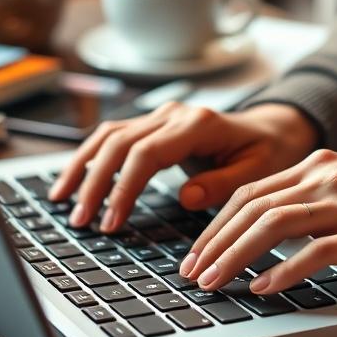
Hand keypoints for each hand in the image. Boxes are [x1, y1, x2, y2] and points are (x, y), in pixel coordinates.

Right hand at [48, 102, 316, 230]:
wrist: (273, 129)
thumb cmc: (268, 153)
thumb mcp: (257, 173)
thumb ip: (222, 185)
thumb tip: (184, 197)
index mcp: (199, 124)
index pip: (147, 154)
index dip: (123, 188)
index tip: (110, 222)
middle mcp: (175, 113)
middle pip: (119, 143)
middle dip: (94, 183)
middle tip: (81, 221)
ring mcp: (162, 115)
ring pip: (108, 135)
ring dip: (83, 167)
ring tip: (63, 201)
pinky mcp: (154, 123)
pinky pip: (114, 136)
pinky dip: (91, 157)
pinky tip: (74, 180)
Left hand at [179, 150, 336, 294]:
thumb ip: (309, 200)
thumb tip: (262, 229)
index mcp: (318, 164)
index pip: (250, 191)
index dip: (215, 223)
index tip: (196, 252)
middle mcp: (327, 176)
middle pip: (252, 206)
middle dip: (214, 242)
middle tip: (193, 273)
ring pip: (274, 225)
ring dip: (236, 256)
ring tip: (215, 282)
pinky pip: (316, 251)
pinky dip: (284, 271)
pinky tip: (265, 287)